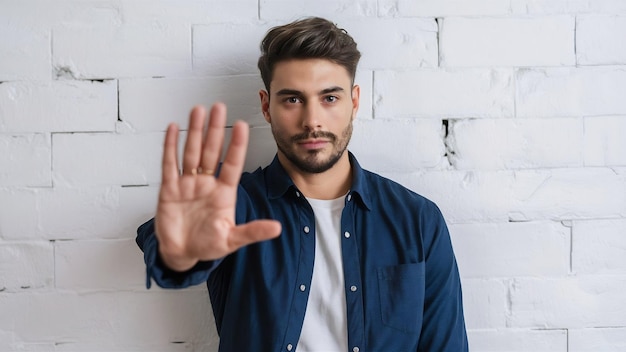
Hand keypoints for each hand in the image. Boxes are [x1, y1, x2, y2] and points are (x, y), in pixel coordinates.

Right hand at [155, 103, 281, 271]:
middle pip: (211, 151)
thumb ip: (252, 232)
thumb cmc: (208, 245)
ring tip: (198, 110)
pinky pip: (170, 164)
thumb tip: (277, 229)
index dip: (236, 145)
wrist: (182, 254)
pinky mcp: (169, 189)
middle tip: (219, 107)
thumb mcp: (232, 240)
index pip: (232, 164)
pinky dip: (171, 146)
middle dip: (215, 129)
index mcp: (224, 193)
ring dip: (194, 131)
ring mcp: (188, 184)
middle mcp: (206, 183)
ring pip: (191, 152)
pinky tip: (175, 129)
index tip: (242, 126)